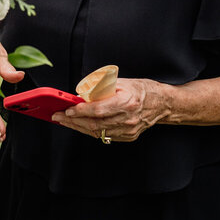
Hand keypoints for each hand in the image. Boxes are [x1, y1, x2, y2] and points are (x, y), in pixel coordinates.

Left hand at [52, 78, 166, 143]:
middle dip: (73, 121)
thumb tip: (81, 94)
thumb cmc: (141, 89)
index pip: (98, 110)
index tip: (67, 109)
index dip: (81, 111)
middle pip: (95, 124)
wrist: (161, 104)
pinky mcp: (128, 137)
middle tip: (58, 116)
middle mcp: (128, 119)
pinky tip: (79, 125)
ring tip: (64, 121)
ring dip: (78, 127)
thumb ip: (102, 89)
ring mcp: (128, 130)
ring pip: (98, 132)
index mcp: (127, 102)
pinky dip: (90, 131)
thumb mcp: (121, 82)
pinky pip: (104, 136)